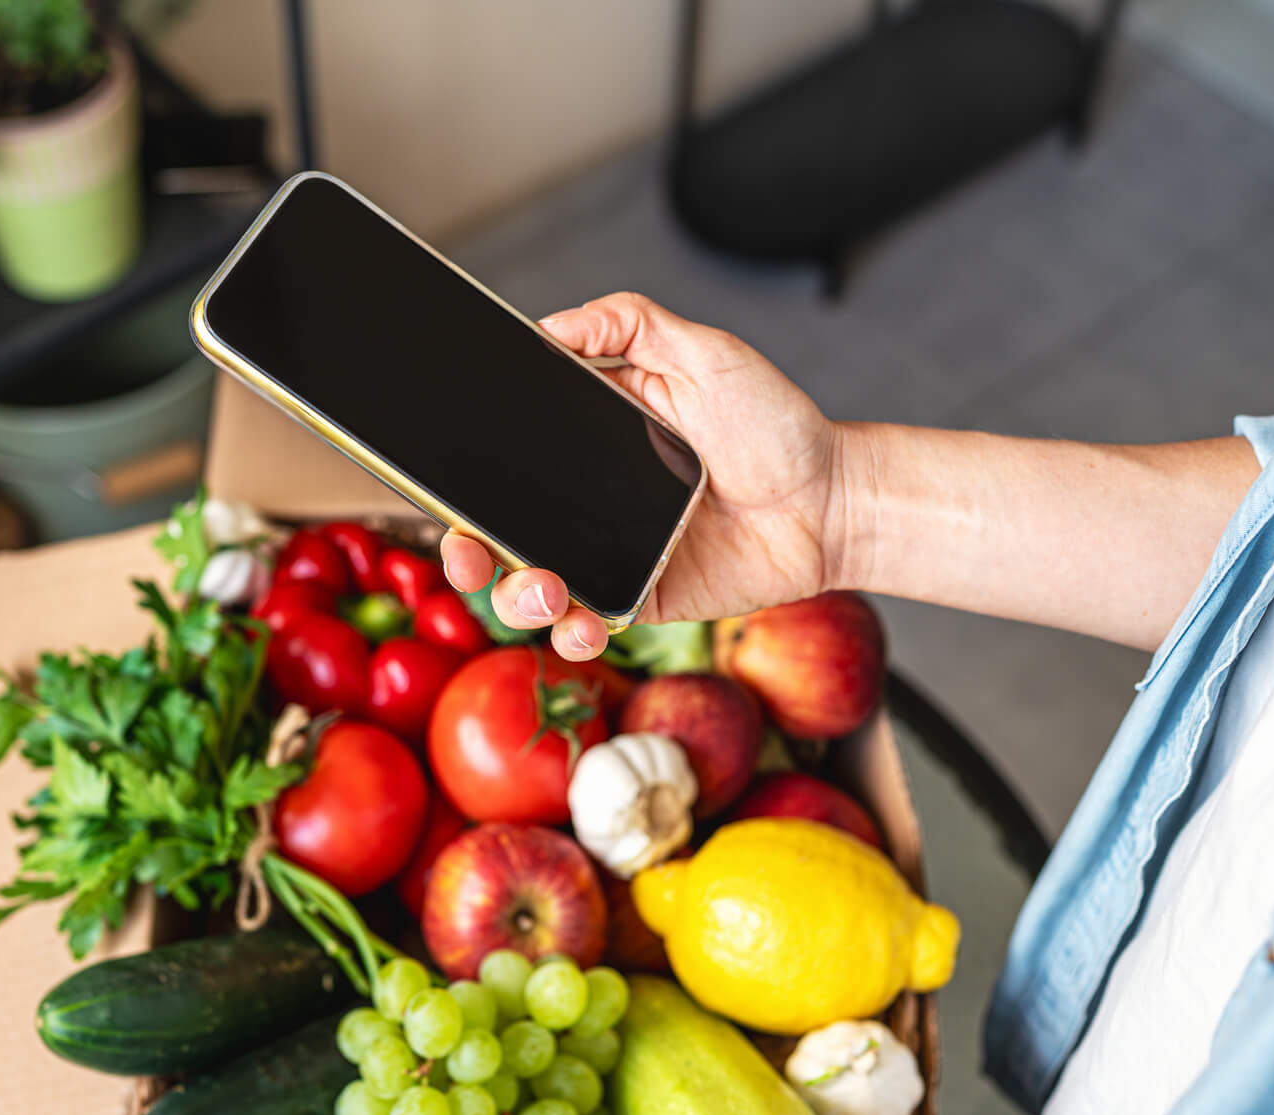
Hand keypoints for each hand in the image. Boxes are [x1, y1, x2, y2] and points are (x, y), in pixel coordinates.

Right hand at [439, 292, 846, 659]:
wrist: (831, 500)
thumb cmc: (775, 422)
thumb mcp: (702, 351)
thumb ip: (628, 323)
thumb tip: (549, 325)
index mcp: (587, 438)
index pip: (504, 458)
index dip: (463, 476)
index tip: (441, 485)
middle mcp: (588, 499)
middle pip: (498, 531)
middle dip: (466, 550)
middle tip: (466, 556)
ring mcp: (610, 553)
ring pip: (531, 586)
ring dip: (517, 598)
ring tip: (545, 590)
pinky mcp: (639, 599)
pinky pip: (587, 622)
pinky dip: (571, 633)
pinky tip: (580, 624)